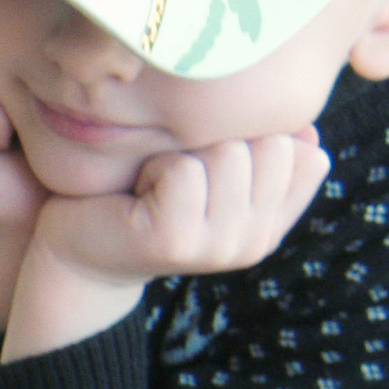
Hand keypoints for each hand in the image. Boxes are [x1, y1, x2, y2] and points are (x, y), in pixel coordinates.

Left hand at [4, 129, 328, 361]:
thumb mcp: (212, 175)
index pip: (307, 156)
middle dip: (217, 145)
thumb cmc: (143, 200)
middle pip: (271, 147)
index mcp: (271, 226)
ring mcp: (220, 247)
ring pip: (229, 154)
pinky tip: (138, 195)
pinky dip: (155, 168)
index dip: (254, 141)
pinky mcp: (178, 242)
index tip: (211, 168)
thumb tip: (310, 134)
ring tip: (156, 187)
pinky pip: (185, 170)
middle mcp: (255, 244)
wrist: (78, 255)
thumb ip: (263, 157)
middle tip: (176, 178)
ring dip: (183, 156)